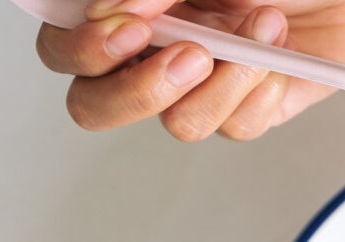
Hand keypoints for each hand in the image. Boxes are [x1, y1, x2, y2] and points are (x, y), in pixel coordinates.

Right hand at [37, 0, 344, 140]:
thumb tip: (111, 11)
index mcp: (125, 13)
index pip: (64, 49)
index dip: (84, 50)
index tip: (132, 28)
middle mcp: (153, 54)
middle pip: (97, 108)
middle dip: (140, 91)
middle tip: (194, 55)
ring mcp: (198, 87)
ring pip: (179, 124)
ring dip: (227, 80)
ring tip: (264, 28)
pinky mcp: (245, 111)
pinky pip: (237, 127)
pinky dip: (262, 90)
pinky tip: (279, 53)